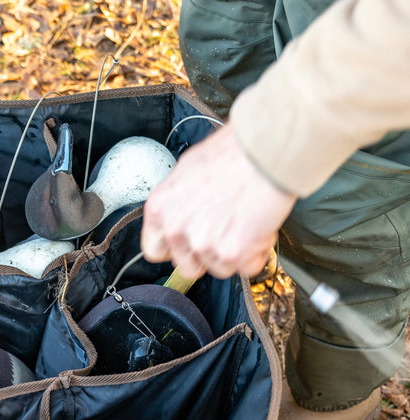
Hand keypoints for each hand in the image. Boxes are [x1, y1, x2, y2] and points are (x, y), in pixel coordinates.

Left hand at [141, 125, 296, 278]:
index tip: (190, 242)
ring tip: (245, 221)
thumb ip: (178, 201)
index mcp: (159, 209)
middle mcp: (176, 230)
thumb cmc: (232, 152)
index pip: (154, 250)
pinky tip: (260, 227)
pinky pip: (247, 267)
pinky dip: (258, 252)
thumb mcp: (187, 169)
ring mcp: (203, 245)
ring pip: (218, 269)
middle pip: (187, 267)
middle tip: (224, 231)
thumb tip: (180, 214)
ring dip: (234, 253)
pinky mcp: (232, 253)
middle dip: (207, 255)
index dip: (175, 249)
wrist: (266, 149)